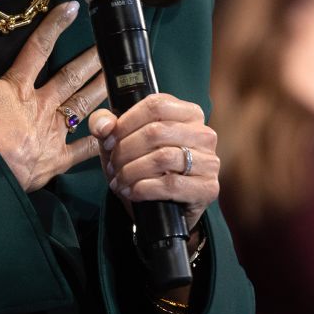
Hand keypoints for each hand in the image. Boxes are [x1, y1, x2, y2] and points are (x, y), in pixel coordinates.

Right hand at [0, 1, 106, 191]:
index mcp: (19, 86)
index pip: (39, 48)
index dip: (55, 26)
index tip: (74, 9)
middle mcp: (42, 105)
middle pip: (70, 77)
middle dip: (91, 60)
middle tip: (111, 46)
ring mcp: (53, 133)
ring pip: (82, 106)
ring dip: (100, 90)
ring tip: (117, 77)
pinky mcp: (56, 159)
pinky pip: (83, 150)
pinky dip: (99, 141)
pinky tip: (114, 132)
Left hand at [87, 94, 217, 233]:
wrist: (161, 208)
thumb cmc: (142, 165)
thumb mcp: (120, 141)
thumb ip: (105, 124)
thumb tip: (104, 125)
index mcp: (188, 113)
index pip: (156, 105)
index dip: (126, 122)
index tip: (109, 141)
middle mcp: (204, 134)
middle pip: (156, 132)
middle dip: (125, 151)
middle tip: (112, 165)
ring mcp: (210, 161)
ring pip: (162, 158)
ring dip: (132, 171)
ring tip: (119, 181)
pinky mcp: (208, 188)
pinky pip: (171, 184)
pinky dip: (144, 188)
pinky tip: (133, 192)